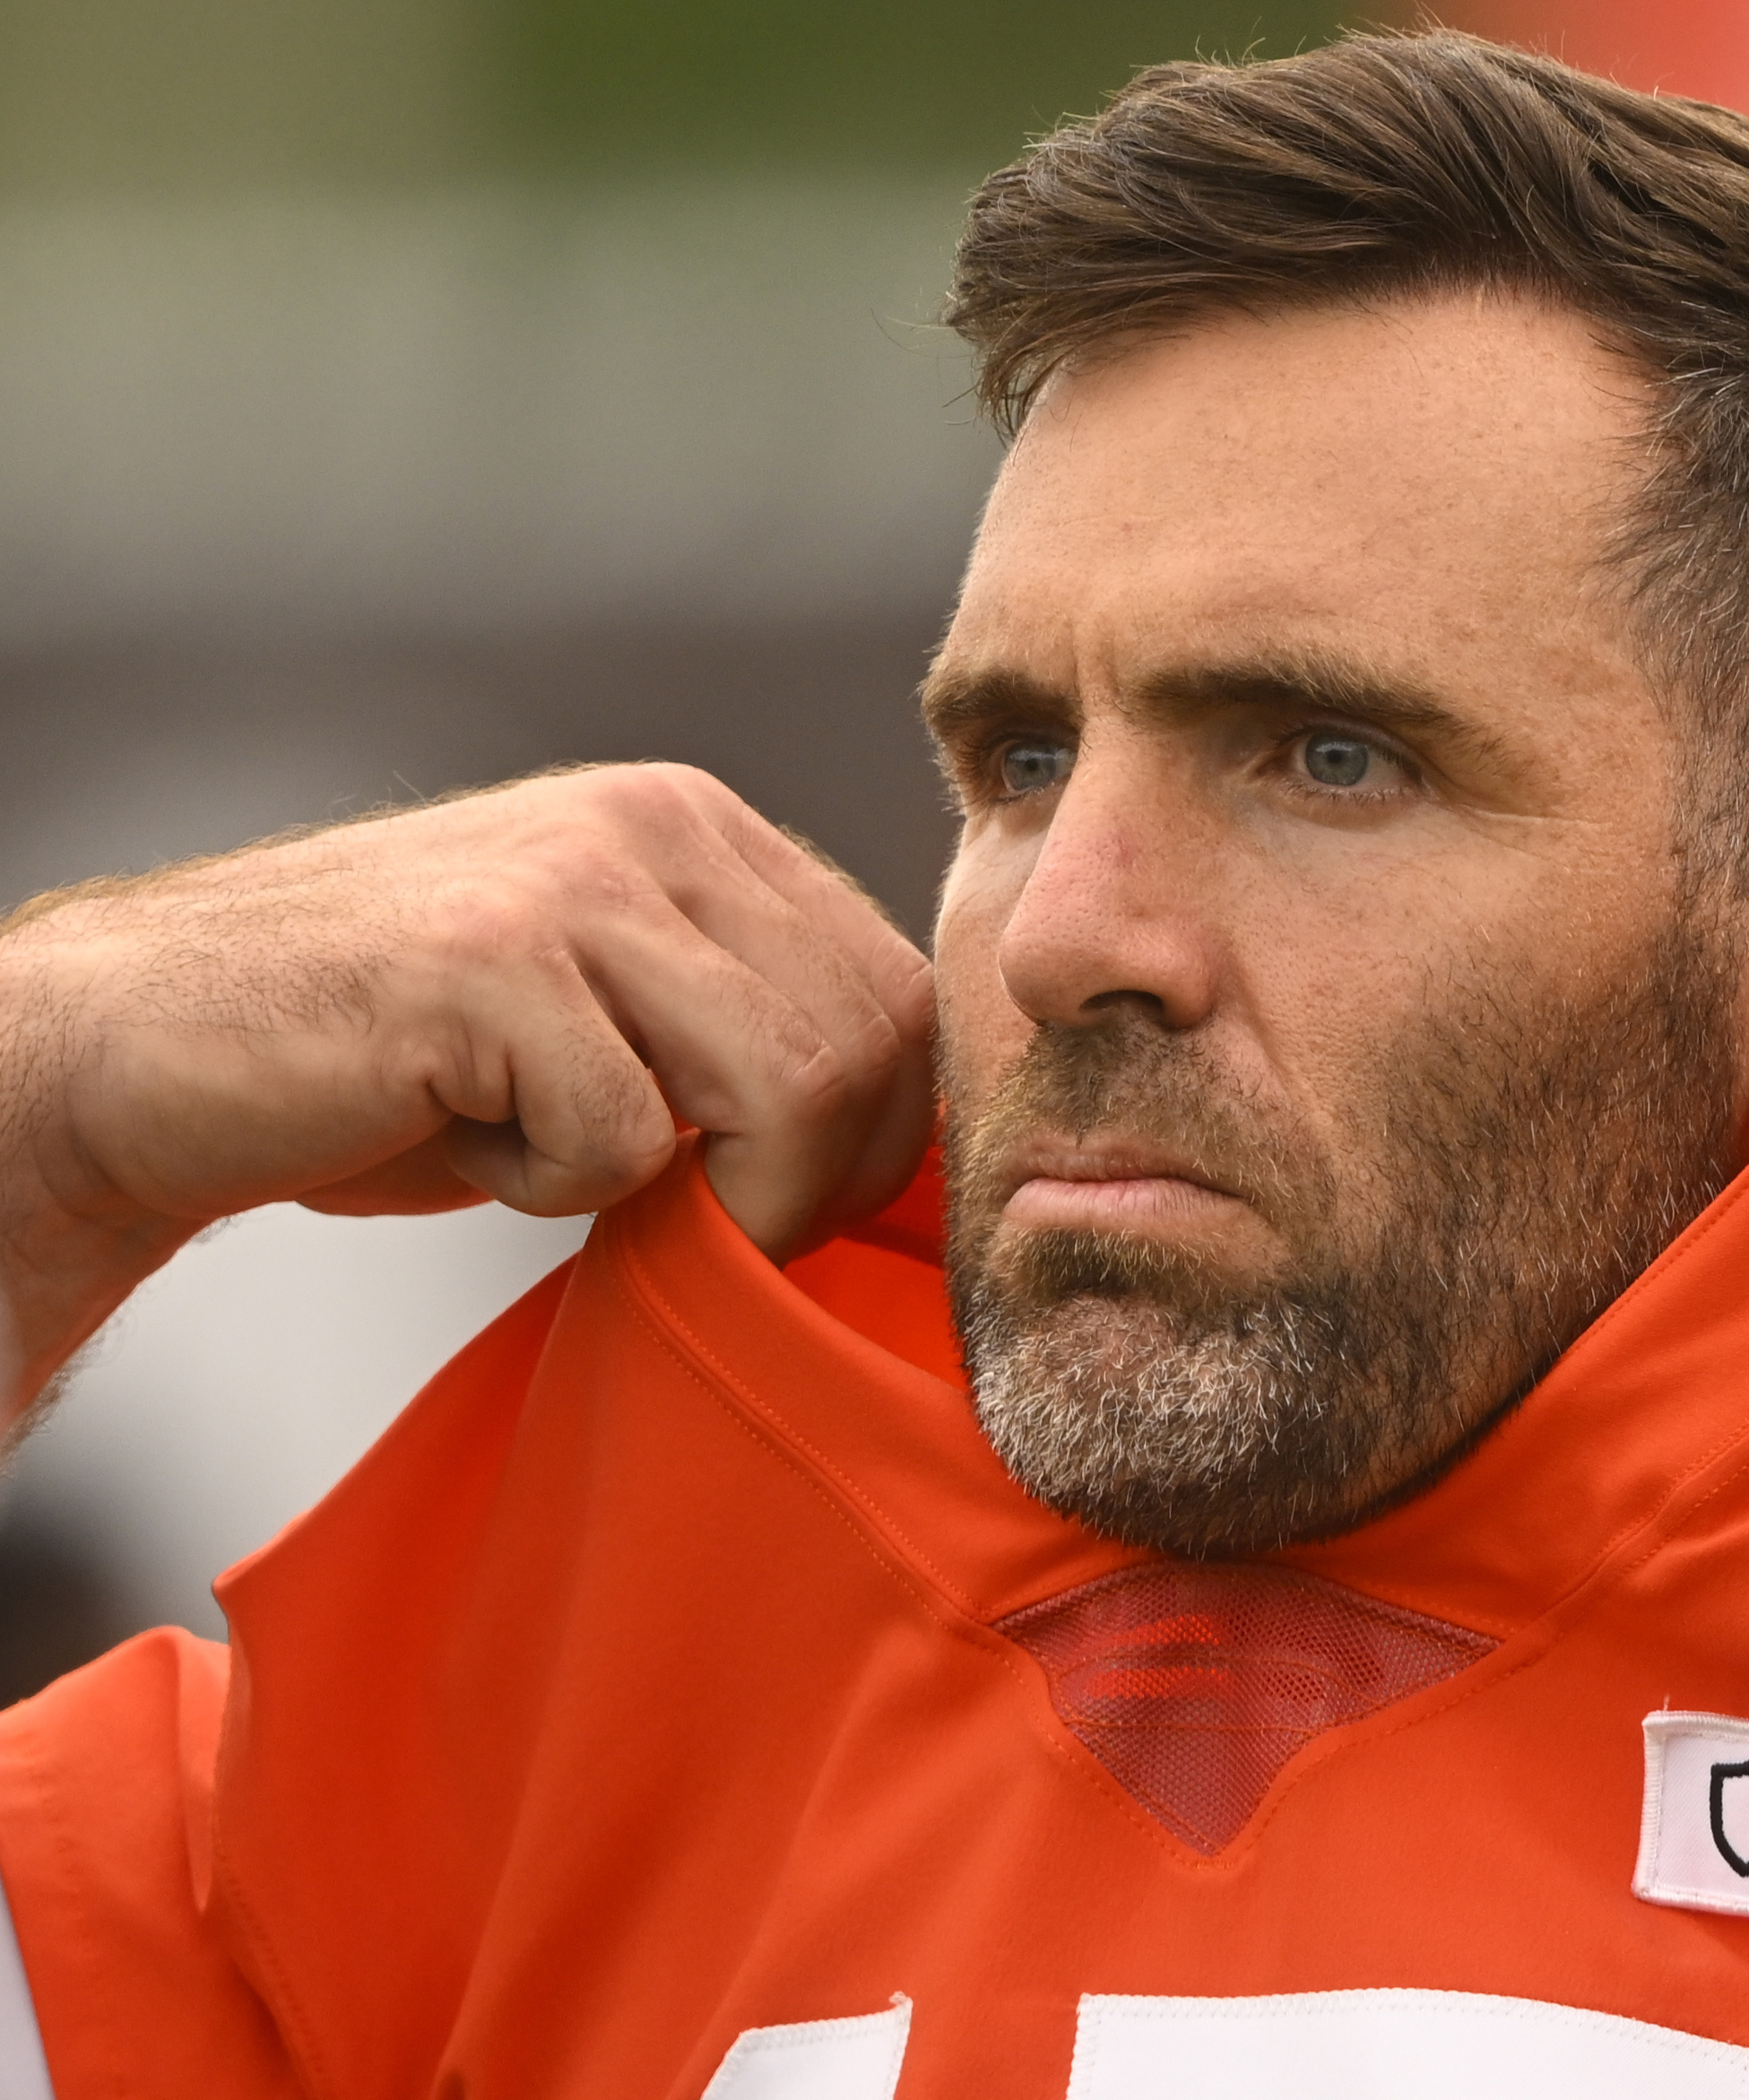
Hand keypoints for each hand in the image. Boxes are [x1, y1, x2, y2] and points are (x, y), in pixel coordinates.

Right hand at [0, 765, 933, 1378]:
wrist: (152, 1050)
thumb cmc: (397, 1065)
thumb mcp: (613, 1016)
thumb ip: (744, 1033)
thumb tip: (904, 1150)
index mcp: (701, 826)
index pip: (900, 990)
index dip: (879, 1134)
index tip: (792, 1206)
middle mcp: (654, 824)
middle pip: (866, 1044)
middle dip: (809, 1182)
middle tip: (706, 1232)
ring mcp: (572, 882)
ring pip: (781, 1086)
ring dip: (704, 1195)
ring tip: (584, 1183)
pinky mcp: (491, 962)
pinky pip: (627, 1138)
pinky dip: (557, 1192)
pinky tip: (469, 1143)